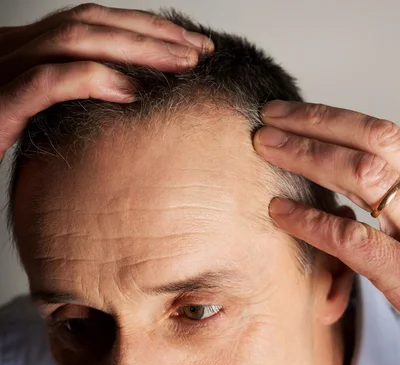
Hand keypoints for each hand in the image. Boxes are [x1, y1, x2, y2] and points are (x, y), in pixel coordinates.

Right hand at [0, 3, 212, 160]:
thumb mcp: (32, 114)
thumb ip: (67, 101)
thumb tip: (120, 104)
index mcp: (27, 48)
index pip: (93, 23)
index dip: (143, 28)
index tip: (188, 46)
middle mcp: (16, 47)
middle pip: (93, 22)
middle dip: (152, 33)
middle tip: (200, 50)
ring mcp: (4, 69)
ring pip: (77, 41)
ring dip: (137, 49)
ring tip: (182, 65)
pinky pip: (48, 82)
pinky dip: (92, 80)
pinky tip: (130, 91)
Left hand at [253, 101, 399, 309]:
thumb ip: (381, 208)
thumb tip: (335, 186)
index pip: (383, 136)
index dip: (332, 119)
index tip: (286, 115)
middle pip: (375, 142)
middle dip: (315, 125)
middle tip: (265, 122)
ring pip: (365, 176)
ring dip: (308, 156)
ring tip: (265, 150)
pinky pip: (354, 240)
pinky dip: (311, 221)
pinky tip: (279, 212)